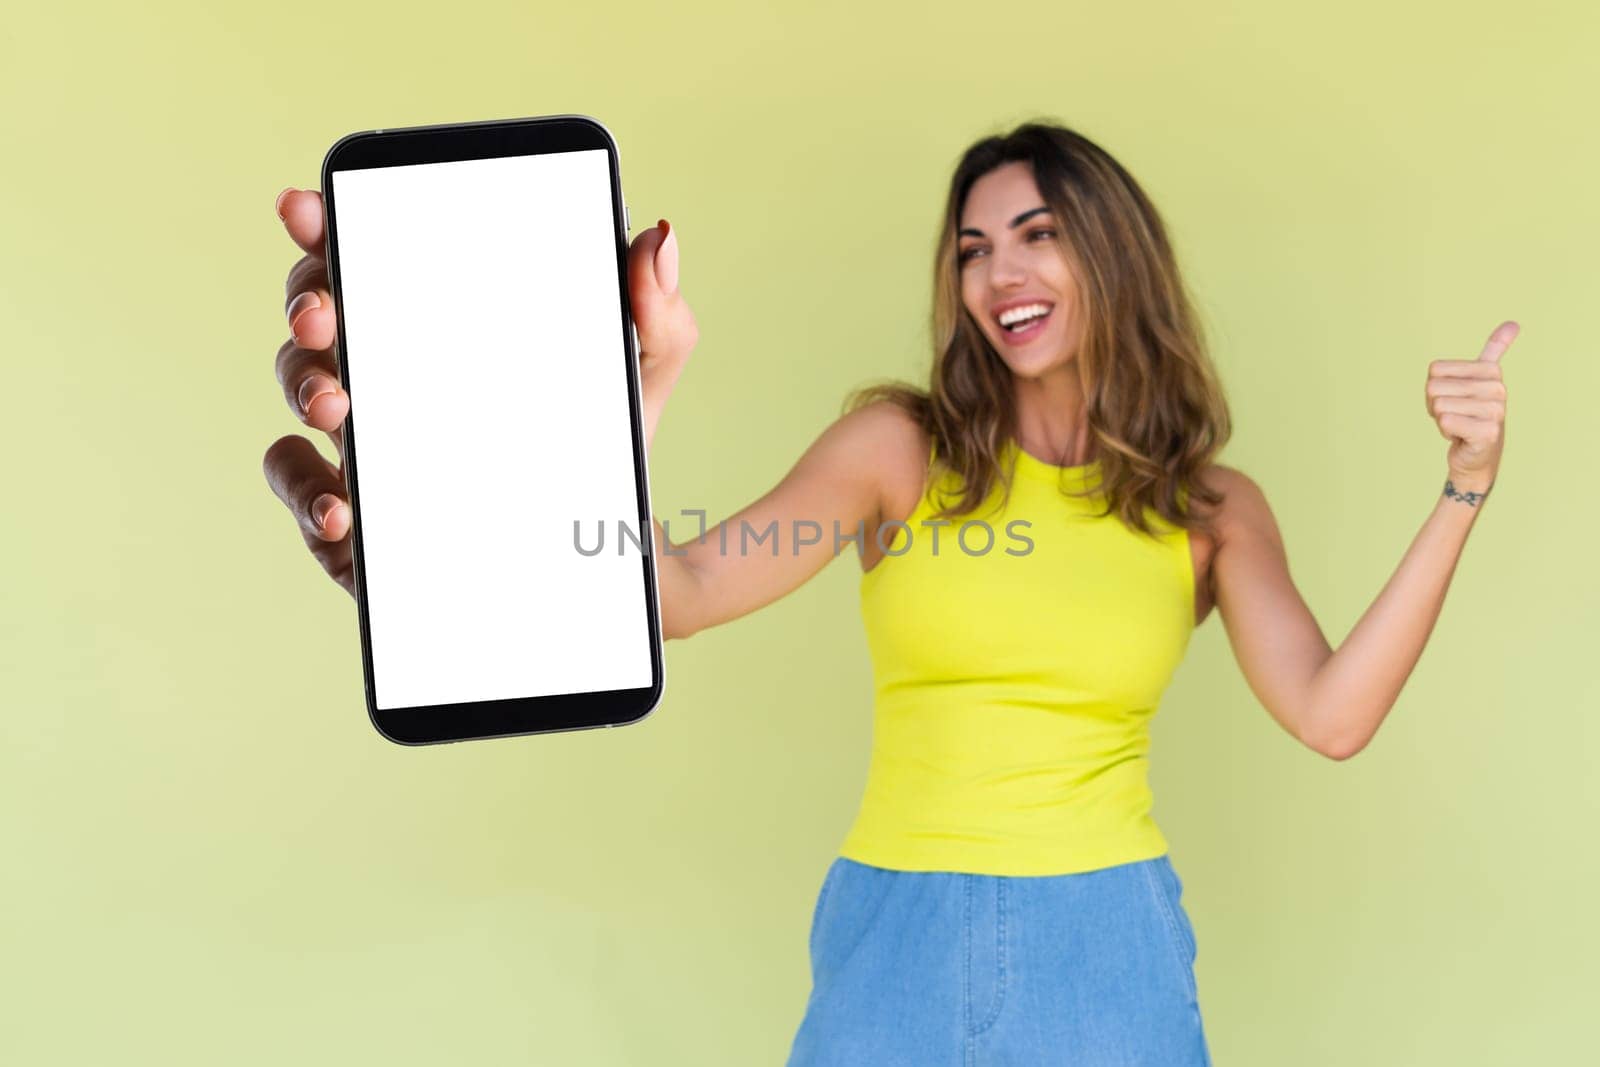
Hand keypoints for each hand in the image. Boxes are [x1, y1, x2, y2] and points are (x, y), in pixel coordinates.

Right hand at [262, 188, 696, 598]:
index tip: (307, 206)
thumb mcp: (639, 379)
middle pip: (317, 317)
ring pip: (303, 397)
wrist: (609, 556)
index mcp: (440, 323)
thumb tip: (658, 239)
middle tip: (321, 314)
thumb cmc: (600, 448)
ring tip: (337, 405)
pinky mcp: (363, 518)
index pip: (371, 254)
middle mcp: (389, 373)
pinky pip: (310, 499)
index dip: (326, 224)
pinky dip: (313, 496)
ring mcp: (367, 445)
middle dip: (305, 303)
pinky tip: (345, 509)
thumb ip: (656, 314)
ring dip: (304, 390)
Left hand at [1426, 320, 1516, 493]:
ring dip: (1441, 419)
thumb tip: (1513, 323)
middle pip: (1433, 387)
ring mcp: (1495, 411)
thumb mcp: (1478, 379)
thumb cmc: (1471, 414)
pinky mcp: (1487, 432)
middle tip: (1455, 415)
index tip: (1454, 398)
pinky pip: (1445, 421)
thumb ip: (1494, 350)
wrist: (1477, 455)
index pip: (1435, 370)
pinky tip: (1462, 436)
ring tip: (1460, 425)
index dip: (1435, 387)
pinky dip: (1446, 431)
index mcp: (1491, 372)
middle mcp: (1497, 389)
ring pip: (1438, 406)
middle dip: (1435, 405)